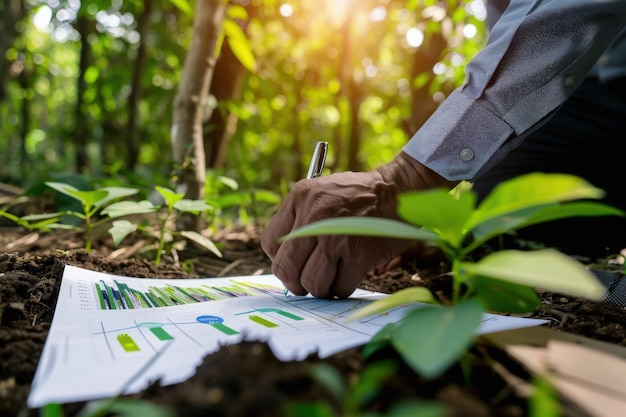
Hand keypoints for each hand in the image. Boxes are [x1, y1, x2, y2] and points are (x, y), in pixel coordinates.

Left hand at [261, 152, 455, 297]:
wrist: (397, 191)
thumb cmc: (356, 197)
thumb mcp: (319, 193)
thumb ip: (298, 219)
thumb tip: (283, 262)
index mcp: (300, 197)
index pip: (270, 242)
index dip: (280, 259)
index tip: (294, 263)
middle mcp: (314, 216)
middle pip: (286, 269)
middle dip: (296, 283)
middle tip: (308, 282)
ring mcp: (336, 237)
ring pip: (312, 283)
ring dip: (321, 288)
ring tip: (331, 277)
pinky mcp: (359, 255)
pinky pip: (339, 287)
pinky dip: (343, 288)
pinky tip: (350, 274)